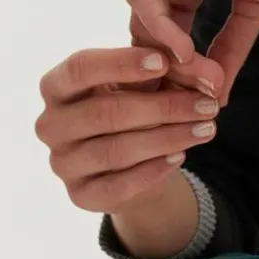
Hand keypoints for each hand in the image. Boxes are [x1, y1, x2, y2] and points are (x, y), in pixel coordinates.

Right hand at [35, 46, 220, 213]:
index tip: (165, 62)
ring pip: (115, 151)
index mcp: (56, 86)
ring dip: (167, 139)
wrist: (133, 163)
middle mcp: (50, 125)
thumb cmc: (136, 107)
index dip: (122, 64)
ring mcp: (62, 163)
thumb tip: (201, 69)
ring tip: (206, 129)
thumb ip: (166, 66)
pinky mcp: (80, 196)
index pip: (80, 68)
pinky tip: (180, 156)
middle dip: (162, 108)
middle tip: (207, 105)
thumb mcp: (148, 81)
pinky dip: (153, 171)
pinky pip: (118, 186)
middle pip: (104, 113)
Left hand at [123, 0, 258, 105]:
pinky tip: (182, 49)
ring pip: (141, 16)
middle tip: (193, 103)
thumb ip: (231, 50)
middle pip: (148, 34)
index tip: (201, 107)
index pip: (169, 41)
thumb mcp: (253, 9)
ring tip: (192, 80)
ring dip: (165, 55)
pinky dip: (159, 24)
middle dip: (170, 73)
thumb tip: (216, 97)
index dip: (183, 76)